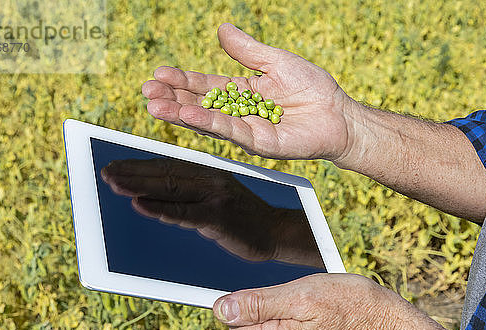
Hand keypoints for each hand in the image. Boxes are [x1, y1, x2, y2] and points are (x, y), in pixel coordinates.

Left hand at [101, 158, 323, 266]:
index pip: (167, 165)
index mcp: (207, 171)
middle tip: (105, 172)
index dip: (139, 164)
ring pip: (170, 188)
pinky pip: (184, 213)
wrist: (274, 232)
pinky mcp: (219, 217)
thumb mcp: (213, 199)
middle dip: (132, 172)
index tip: (113, 164)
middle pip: (164, 173)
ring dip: (138, 185)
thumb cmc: (240, 218)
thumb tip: (149, 196)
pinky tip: (139, 205)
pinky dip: (160, 209)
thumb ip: (187, 194)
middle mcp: (210, 178)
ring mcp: (215, 196)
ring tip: (113, 182)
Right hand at [142, 23, 355, 161]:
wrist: (339, 114)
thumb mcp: (275, 61)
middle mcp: (239, 114)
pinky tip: (188, 116)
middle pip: (199, 107)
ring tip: (155, 106)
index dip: (182, 82)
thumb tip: (222, 28)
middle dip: (172, 100)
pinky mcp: (259, 144)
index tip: (158, 74)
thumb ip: (247, 51)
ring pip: (208, 122)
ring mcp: (247, 131)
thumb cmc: (312, 88)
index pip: (204, 88)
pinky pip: (230, 132)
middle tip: (147, 93)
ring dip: (180, 114)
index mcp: (240, 93)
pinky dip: (209, 123)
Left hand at [212, 273, 421, 329]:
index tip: (257, 291)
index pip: (235, 324)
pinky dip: (296, 320)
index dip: (240, 303)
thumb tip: (221, 309)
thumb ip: (258, 304)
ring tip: (313, 304)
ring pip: (271, 328)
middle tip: (297, 294)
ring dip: (283, 311)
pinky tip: (318, 314)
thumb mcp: (302, 295)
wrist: (391, 329)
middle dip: (266, 306)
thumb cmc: (353, 306)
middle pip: (252, 327)